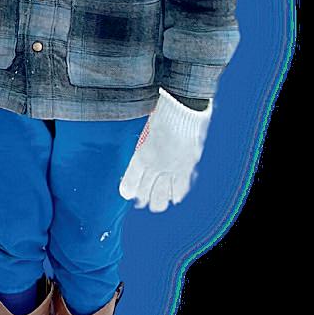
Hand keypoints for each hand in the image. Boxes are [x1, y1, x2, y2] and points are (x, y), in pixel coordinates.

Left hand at [119, 91, 211, 211]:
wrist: (183, 108)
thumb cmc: (162, 115)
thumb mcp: (146, 132)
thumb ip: (143, 149)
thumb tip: (141, 163)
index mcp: (142, 155)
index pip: (132, 180)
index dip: (128, 190)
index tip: (127, 194)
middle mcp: (156, 164)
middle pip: (146, 192)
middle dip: (143, 200)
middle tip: (141, 203)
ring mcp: (172, 167)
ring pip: (163, 194)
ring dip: (159, 202)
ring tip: (156, 206)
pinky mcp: (186, 166)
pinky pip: (181, 187)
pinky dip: (177, 194)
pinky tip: (174, 198)